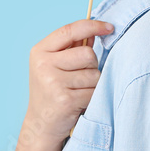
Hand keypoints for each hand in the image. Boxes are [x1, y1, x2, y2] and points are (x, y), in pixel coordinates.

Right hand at [21, 19, 112, 149]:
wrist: (40, 124)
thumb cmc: (51, 90)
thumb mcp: (54, 65)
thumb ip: (72, 47)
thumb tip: (95, 32)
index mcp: (40, 51)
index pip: (70, 30)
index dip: (93, 26)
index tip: (110, 27)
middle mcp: (43, 64)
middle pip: (87, 54)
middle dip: (91, 65)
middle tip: (80, 77)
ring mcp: (53, 82)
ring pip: (94, 74)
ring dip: (92, 84)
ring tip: (77, 91)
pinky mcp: (65, 100)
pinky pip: (94, 91)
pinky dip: (91, 97)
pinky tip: (79, 102)